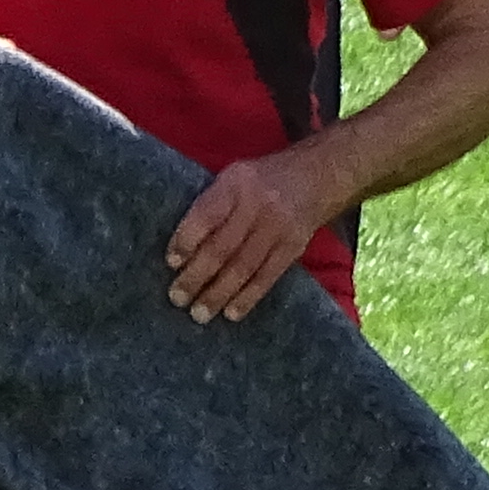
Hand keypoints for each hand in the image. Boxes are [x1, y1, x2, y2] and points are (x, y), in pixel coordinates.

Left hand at [167, 150, 332, 321]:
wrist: (317, 176)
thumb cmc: (261, 181)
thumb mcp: (234, 178)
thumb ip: (210, 205)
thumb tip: (181, 251)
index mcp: (236, 182)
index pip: (206, 215)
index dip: (187, 240)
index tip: (171, 263)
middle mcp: (257, 205)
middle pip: (223, 246)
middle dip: (197, 275)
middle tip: (177, 298)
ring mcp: (277, 228)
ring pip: (244, 266)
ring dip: (219, 293)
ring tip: (199, 314)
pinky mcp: (293, 247)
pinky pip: (267, 277)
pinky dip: (248, 297)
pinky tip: (231, 313)